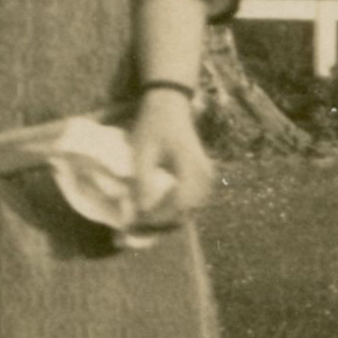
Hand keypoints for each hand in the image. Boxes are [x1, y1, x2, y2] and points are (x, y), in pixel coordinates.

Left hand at [128, 89, 214, 228]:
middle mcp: (205, 176)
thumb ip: (142, 181)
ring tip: (137, 226)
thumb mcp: (142, 150)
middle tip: (131, 231)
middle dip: (158, 225)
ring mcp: (206, 179)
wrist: (169, 106)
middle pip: (185, 213)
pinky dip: (170, 212)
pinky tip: (150, 213)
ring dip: (164, 221)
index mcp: (193, 167)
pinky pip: (188, 203)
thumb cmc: (153, 125)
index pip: (180, 204)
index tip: (134, 221)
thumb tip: (142, 211)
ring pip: (188, 212)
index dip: (157, 217)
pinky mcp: (201, 180)